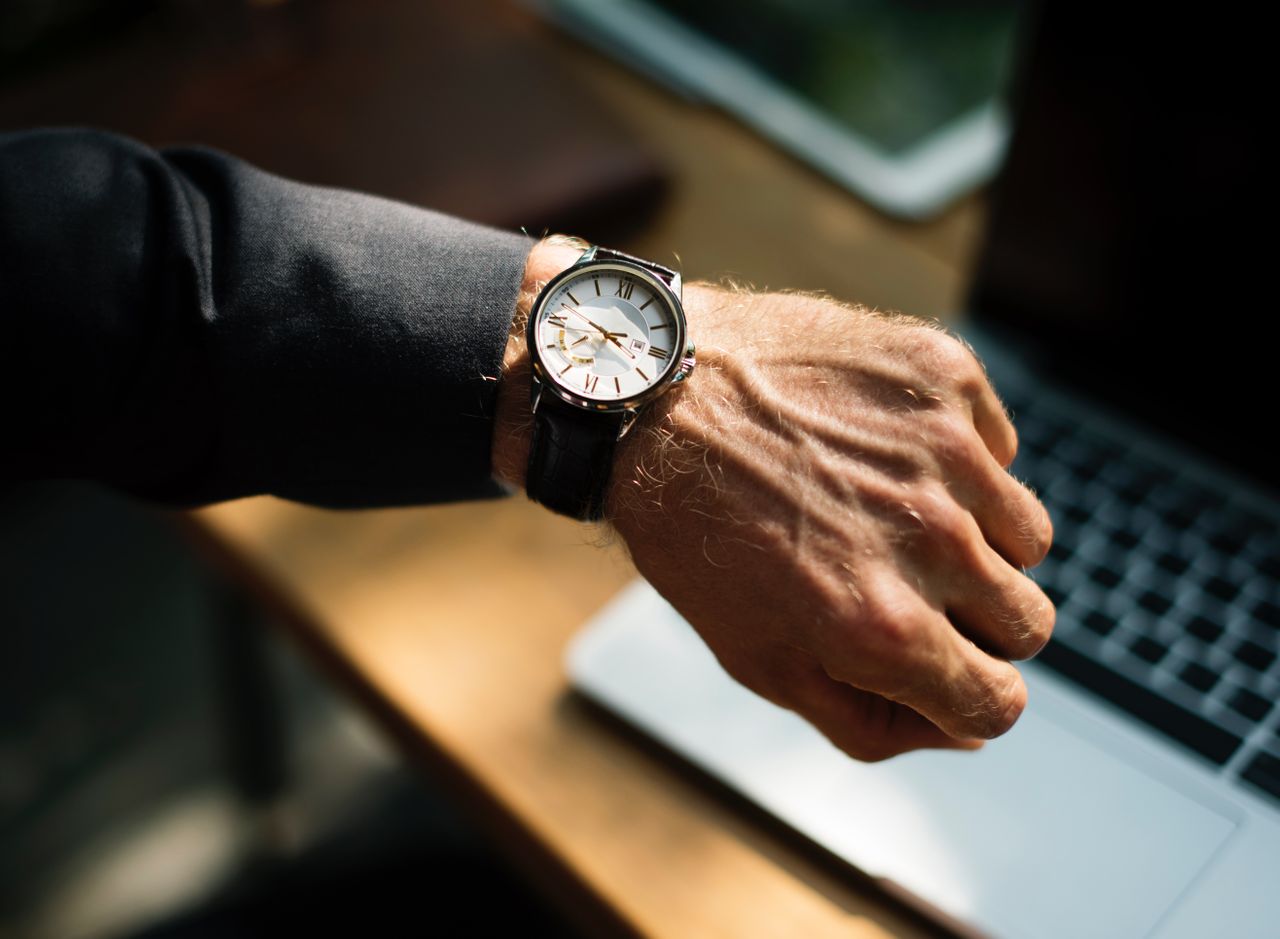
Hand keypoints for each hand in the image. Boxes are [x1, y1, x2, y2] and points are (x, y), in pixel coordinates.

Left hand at [496, 241, 1053, 761]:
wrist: (650, 395)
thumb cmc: (693, 534)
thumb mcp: (757, 658)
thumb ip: (866, 721)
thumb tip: (960, 730)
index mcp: (882, 628)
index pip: (997, 704)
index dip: (966, 696)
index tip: (938, 667)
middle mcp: (931, 541)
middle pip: (1028, 624)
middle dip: (974, 623)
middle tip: (902, 582)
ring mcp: (946, 451)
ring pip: (1028, 538)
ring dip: (975, 539)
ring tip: (889, 512)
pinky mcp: (946, 377)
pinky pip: (1000, 448)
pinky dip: (958, 460)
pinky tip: (880, 448)